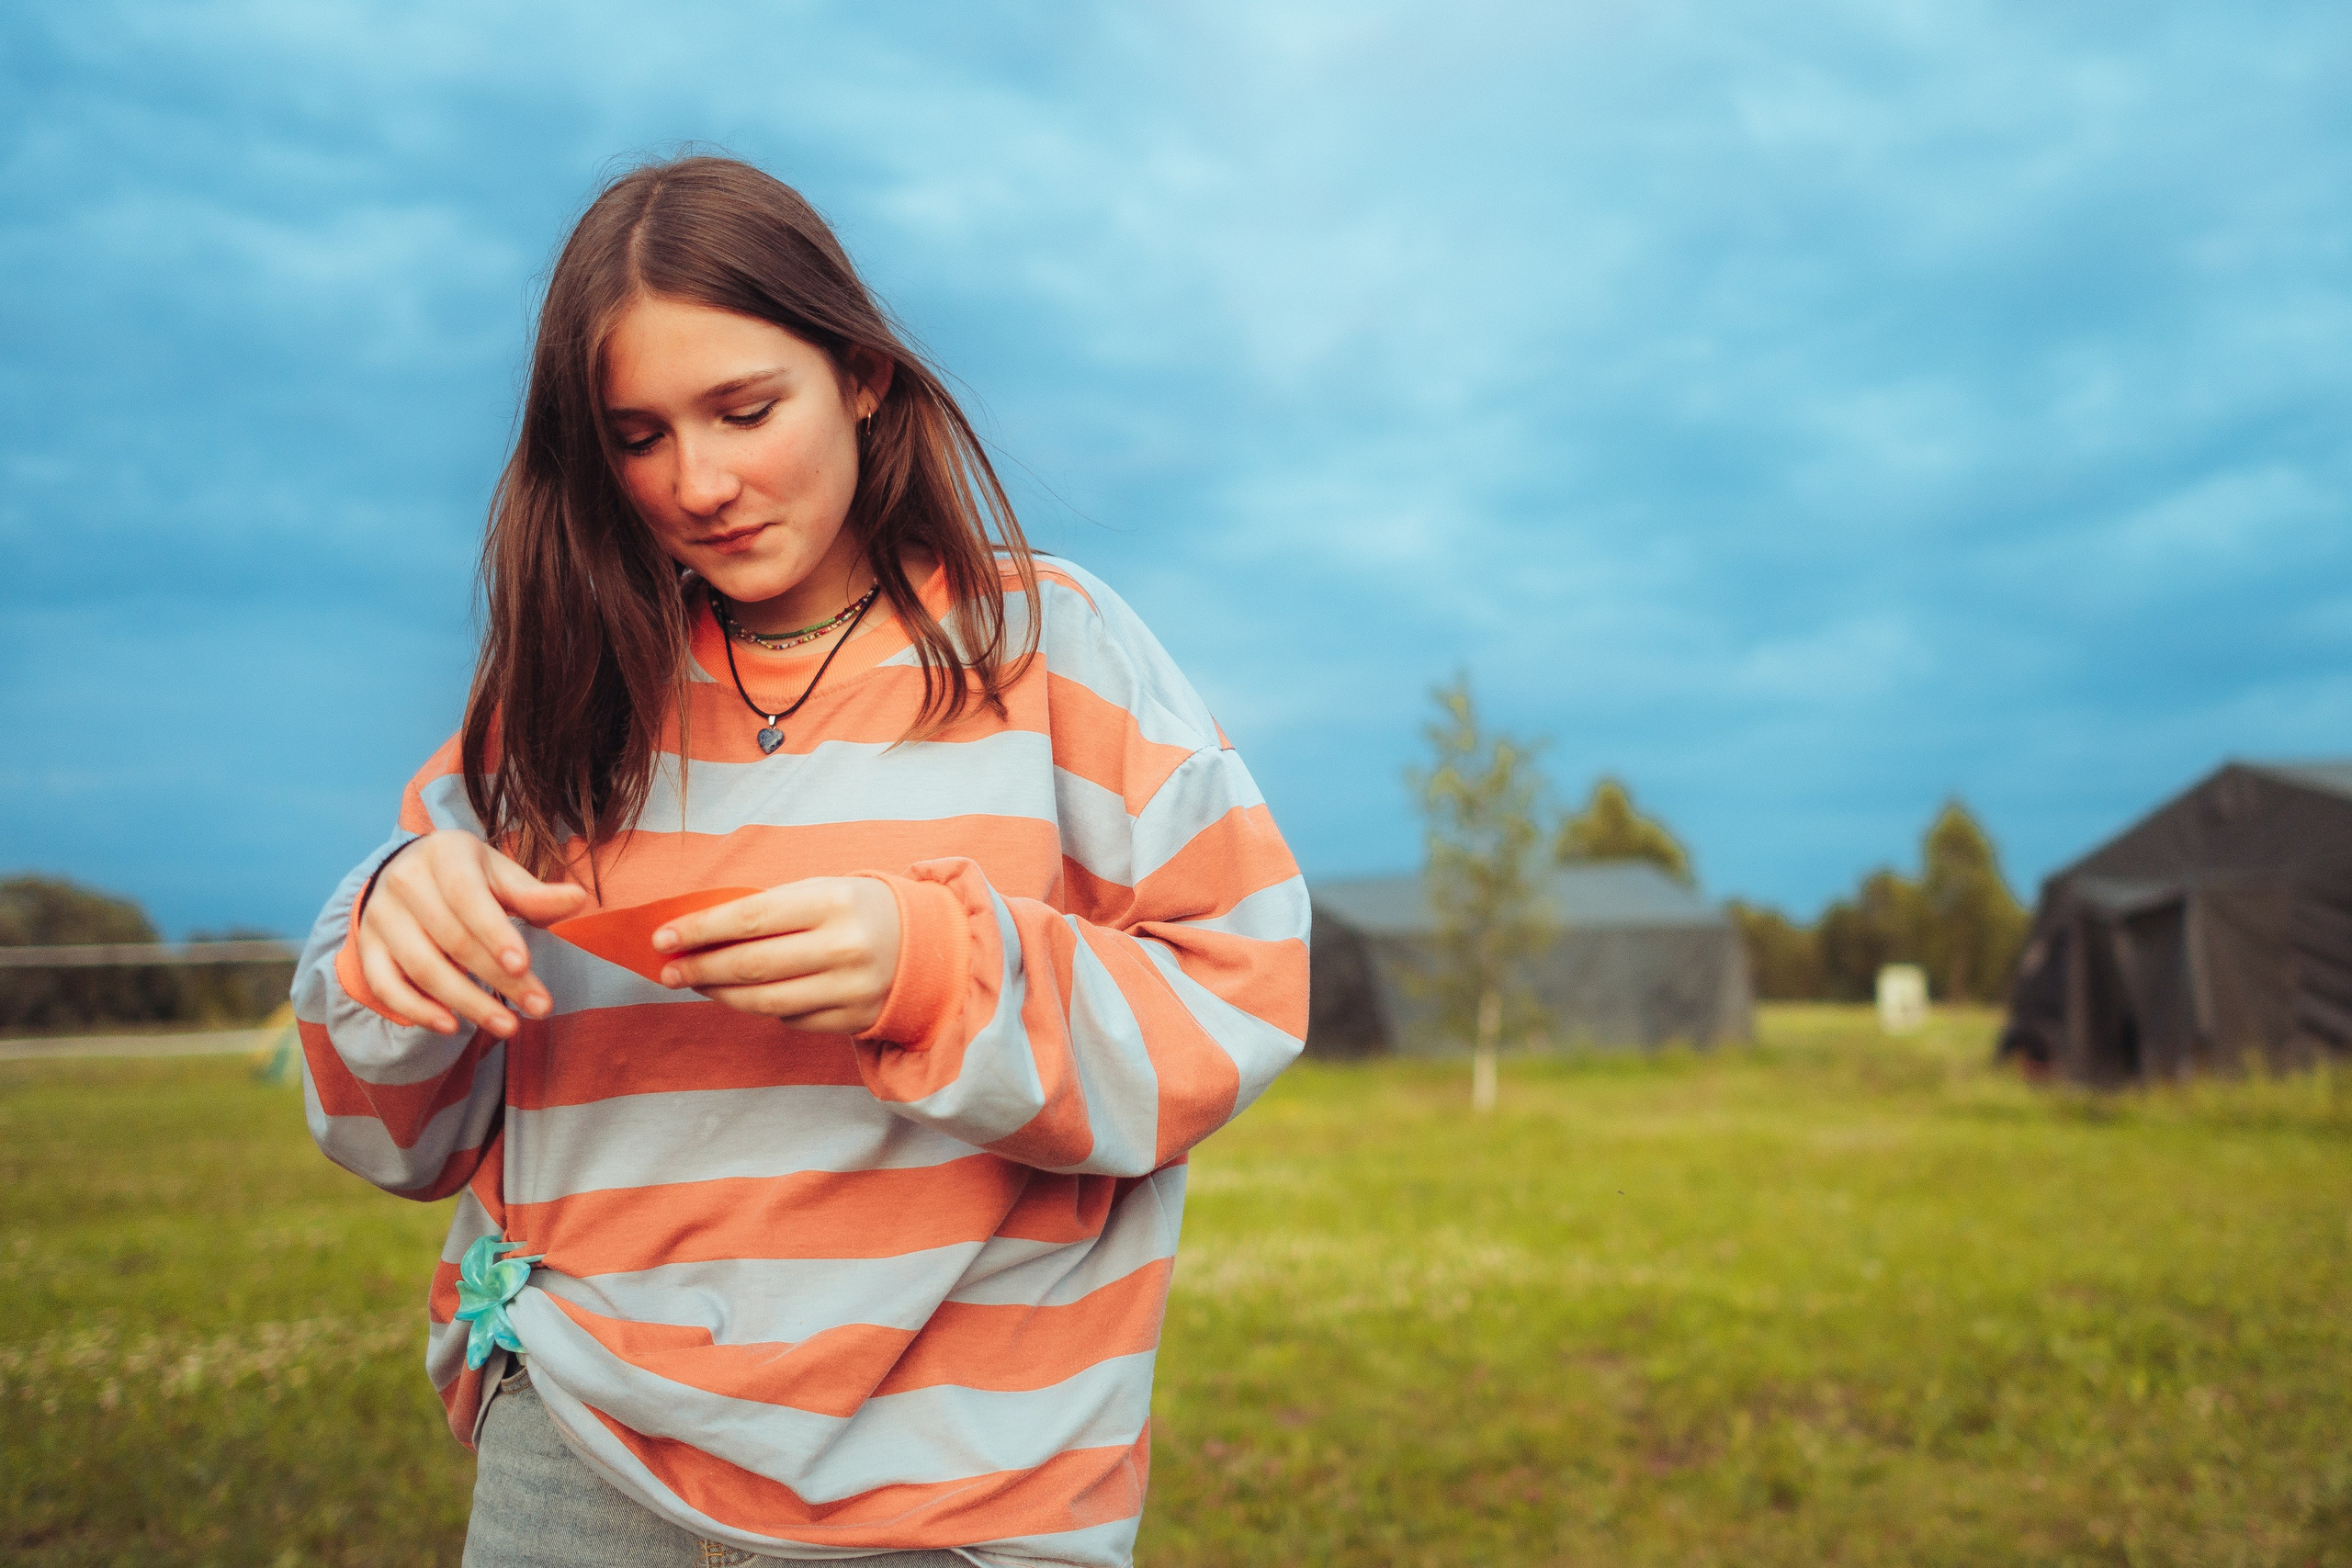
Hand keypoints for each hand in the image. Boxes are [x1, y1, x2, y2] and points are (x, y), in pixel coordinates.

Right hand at [355, 830, 590, 1036]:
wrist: (409, 873)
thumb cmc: (469, 876)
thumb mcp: (501, 875)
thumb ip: (535, 894)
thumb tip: (579, 899)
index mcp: (443, 854)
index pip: (468, 898)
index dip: (495, 933)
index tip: (524, 966)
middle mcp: (403, 882)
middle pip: (453, 940)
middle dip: (499, 980)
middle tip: (539, 1008)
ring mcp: (380, 917)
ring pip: (422, 968)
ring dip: (467, 1003)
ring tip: (508, 1027)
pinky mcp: (366, 948)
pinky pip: (386, 986)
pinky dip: (417, 1010)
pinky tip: (451, 1027)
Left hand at [651, 877, 901, 1033]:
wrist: (931, 944)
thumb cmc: (857, 910)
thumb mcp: (821, 891)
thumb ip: (767, 910)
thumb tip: (698, 935)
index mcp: (832, 901)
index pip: (749, 918)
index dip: (700, 930)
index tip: (662, 938)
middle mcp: (843, 946)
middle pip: (751, 964)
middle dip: (700, 968)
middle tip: (669, 970)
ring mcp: (850, 988)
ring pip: (765, 1000)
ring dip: (720, 995)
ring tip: (696, 984)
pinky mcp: (853, 1019)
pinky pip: (791, 1020)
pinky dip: (763, 1008)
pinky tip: (749, 996)